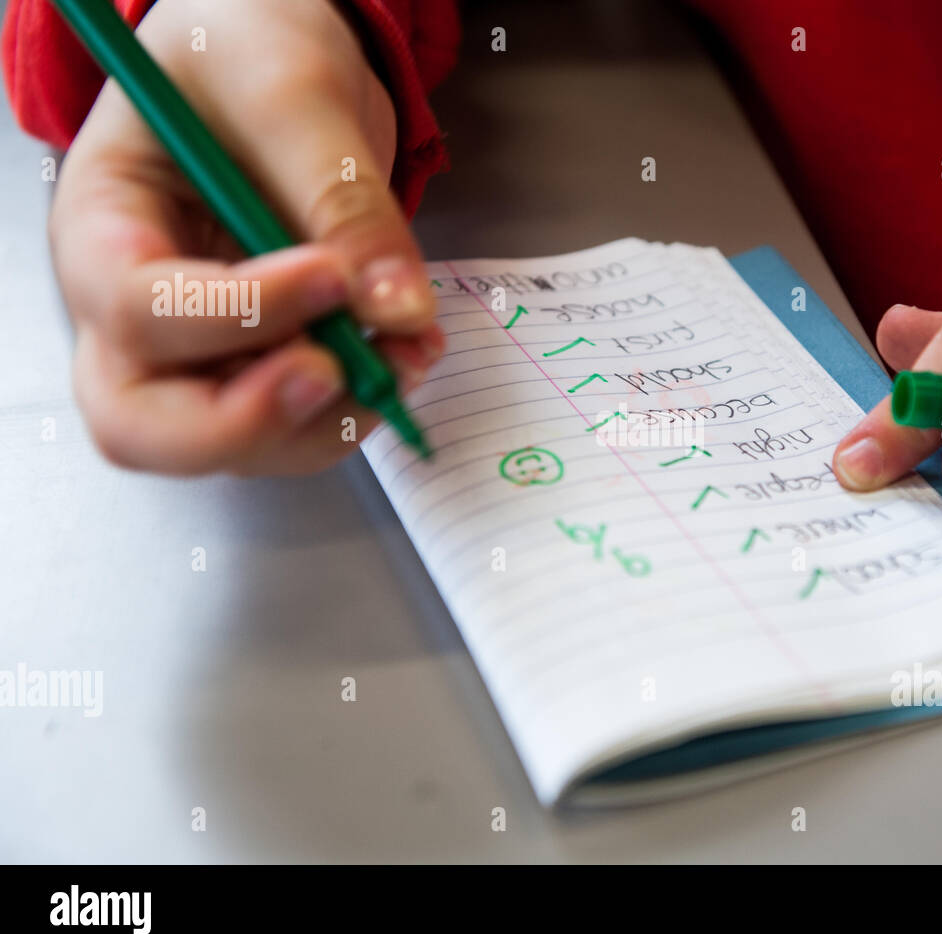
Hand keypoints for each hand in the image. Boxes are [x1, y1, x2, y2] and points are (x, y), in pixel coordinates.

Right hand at [50, 0, 442, 474]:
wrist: (280, 60)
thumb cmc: (250, 51)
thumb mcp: (295, 96)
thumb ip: (342, 200)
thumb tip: (398, 312)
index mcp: (102, 226)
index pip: (138, 308)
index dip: (235, 313)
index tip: (330, 280)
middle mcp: (134, 309)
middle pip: (144, 423)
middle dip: (247, 422)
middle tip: (336, 374)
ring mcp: (200, 348)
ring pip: (233, 443)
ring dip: (327, 418)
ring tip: (407, 349)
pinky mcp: (265, 361)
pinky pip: (299, 422)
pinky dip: (359, 405)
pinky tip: (409, 348)